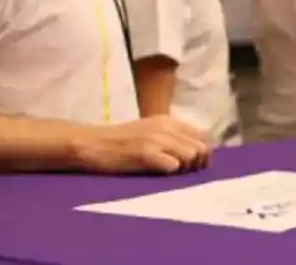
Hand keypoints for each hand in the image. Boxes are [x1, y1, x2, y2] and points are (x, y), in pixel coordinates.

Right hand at [72, 115, 210, 174]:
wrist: (92, 143)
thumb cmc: (120, 142)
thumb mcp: (149, 131)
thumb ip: (171, 137)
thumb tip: (195, 152)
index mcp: (169, 121)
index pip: (202, 136)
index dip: (203, 152)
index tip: (194, 165)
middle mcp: (166, 127)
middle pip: (201, 147)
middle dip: (198, 163)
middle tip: (185, 173)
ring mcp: (156, 139)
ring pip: (191, 155)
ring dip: (186, 168)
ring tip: (172, 174)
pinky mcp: (146, 153)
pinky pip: (174, 165)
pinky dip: (171, 173)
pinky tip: (160, 174)